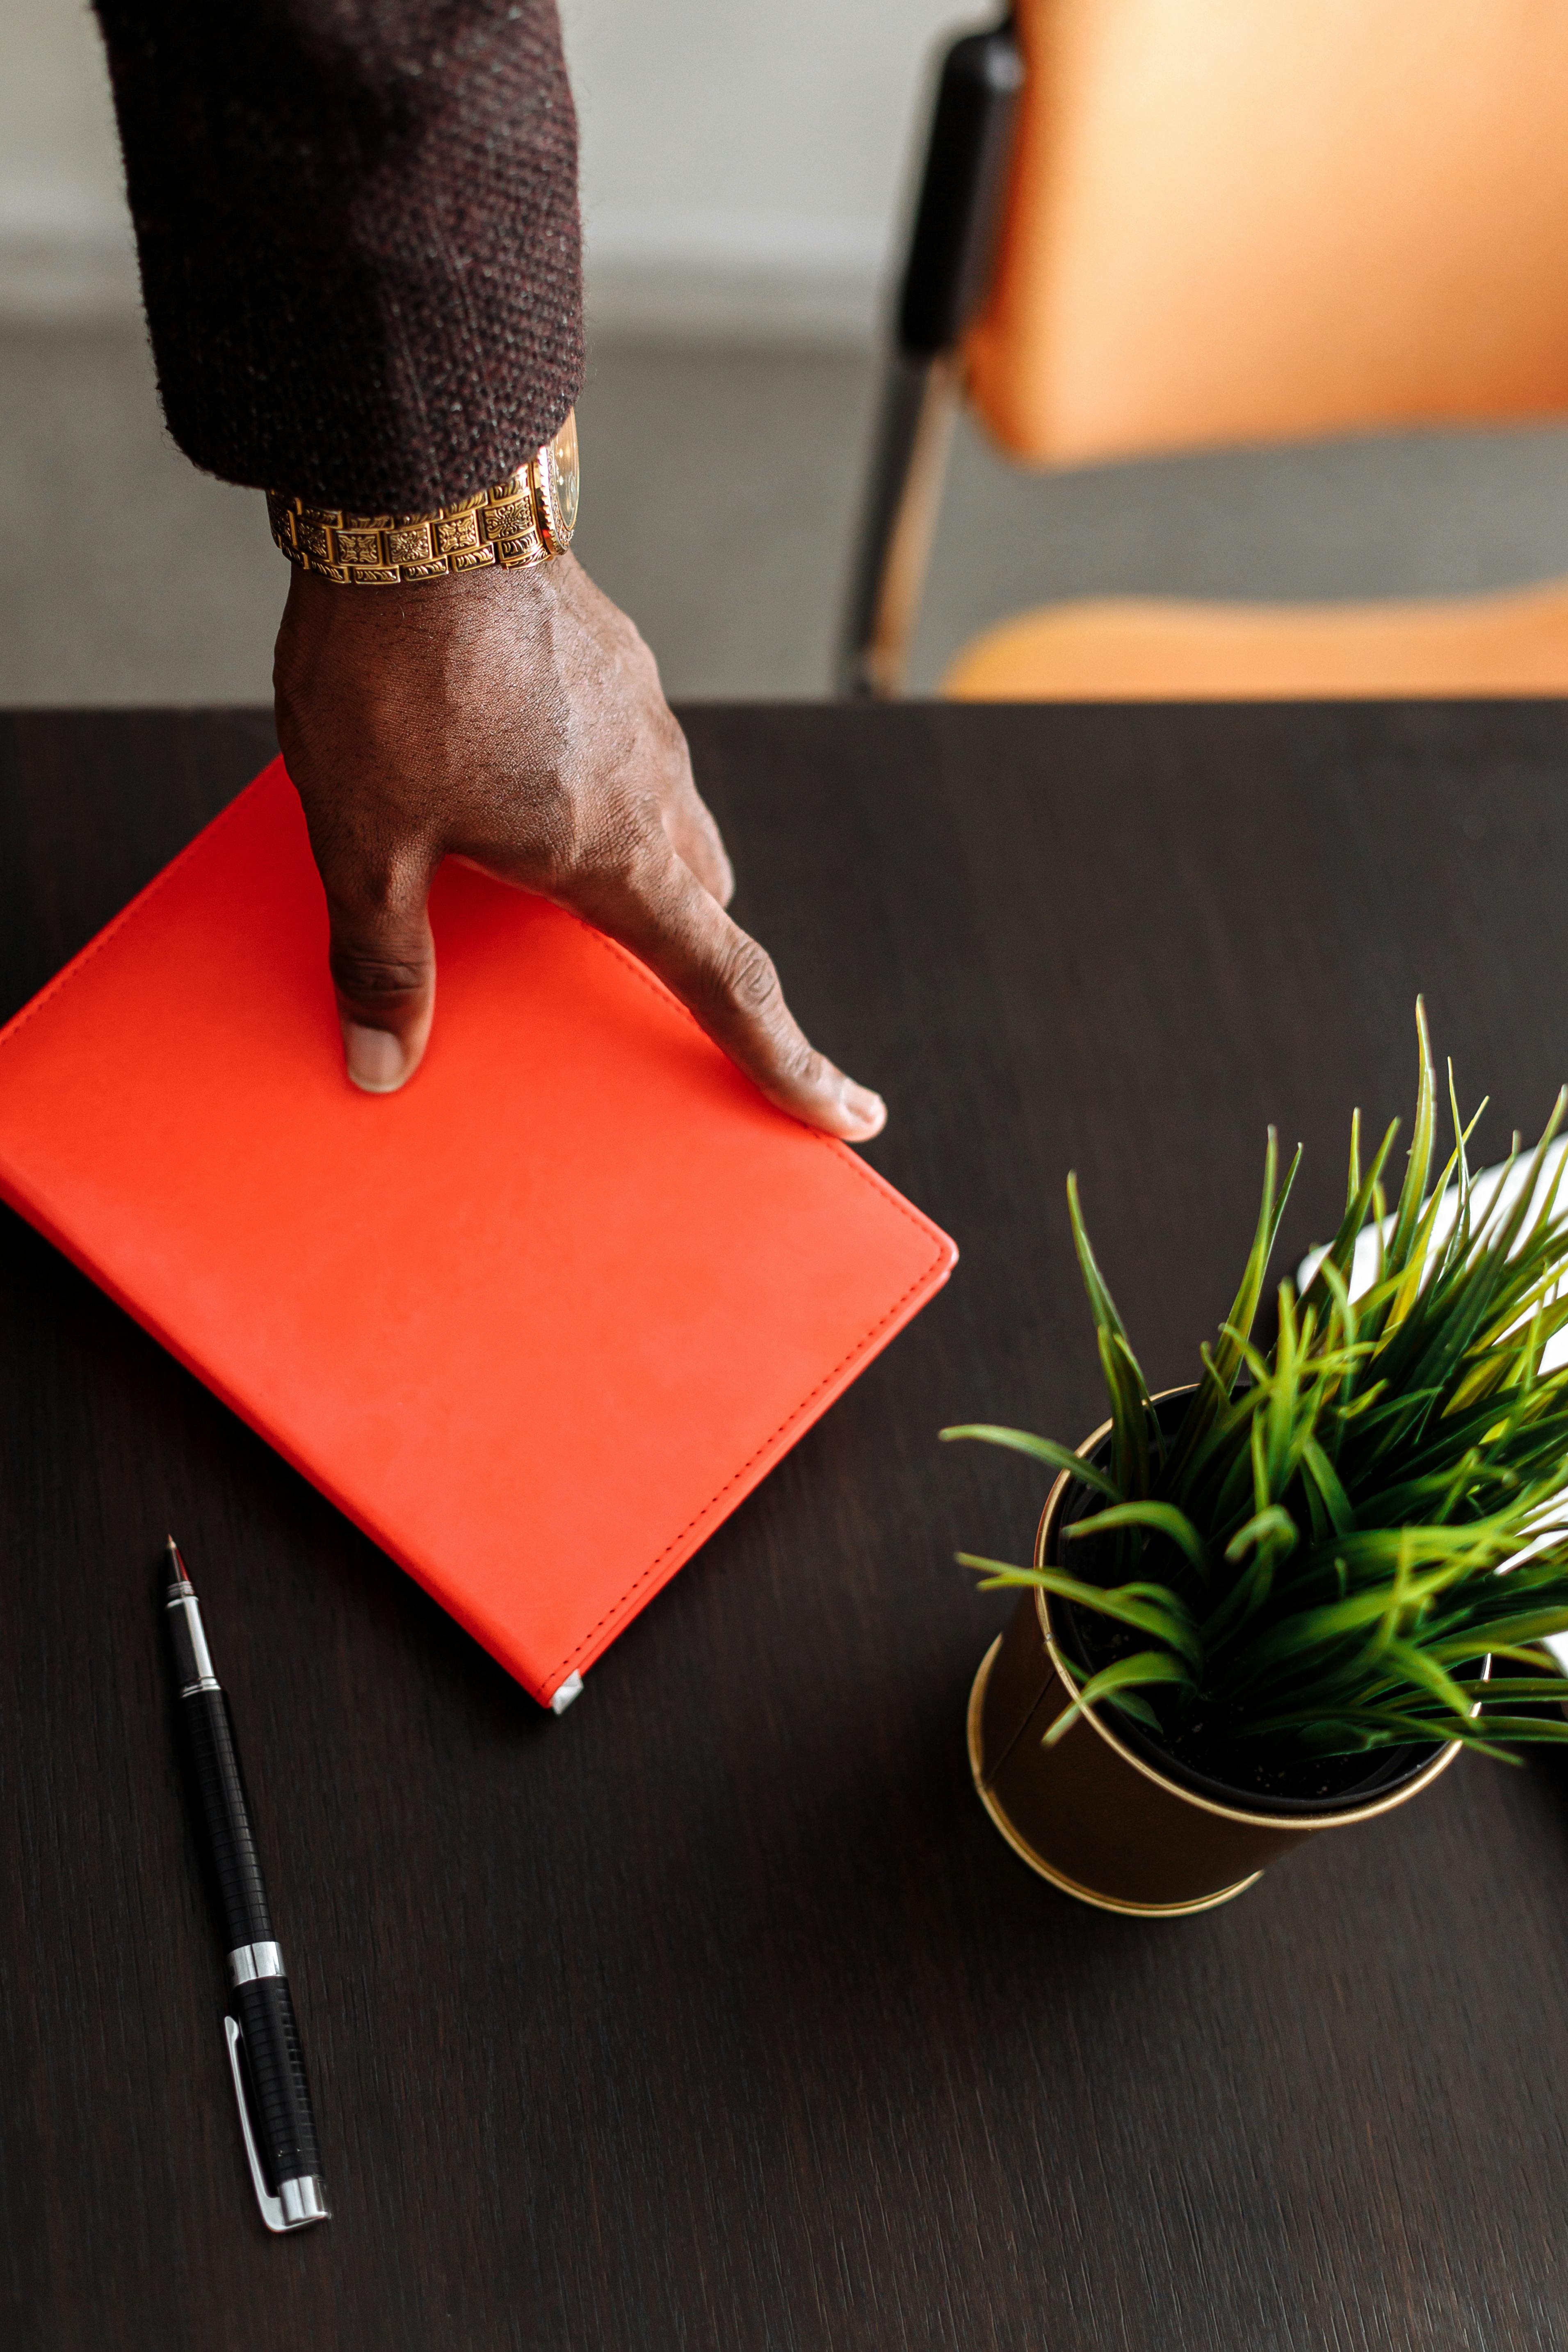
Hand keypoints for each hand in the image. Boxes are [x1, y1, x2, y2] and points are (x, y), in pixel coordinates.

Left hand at [272, 555, 885, 1139]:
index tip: (849, 1114)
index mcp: (616, 853)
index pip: (728, 985)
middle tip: (631, 987)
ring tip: (540, 872)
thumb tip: (382, 1065)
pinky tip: (509, 770)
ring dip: (634, 866)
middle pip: (704, 904)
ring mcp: (641, 718)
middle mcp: (655, 789)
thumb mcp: (363, 837)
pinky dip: (593, 790)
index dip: (788, 1064)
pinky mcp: (614, 660)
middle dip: (686, 957)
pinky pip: (627, 754)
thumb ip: (382, 955)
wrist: (419, 502)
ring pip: (670, 824)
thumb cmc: (390, 676)